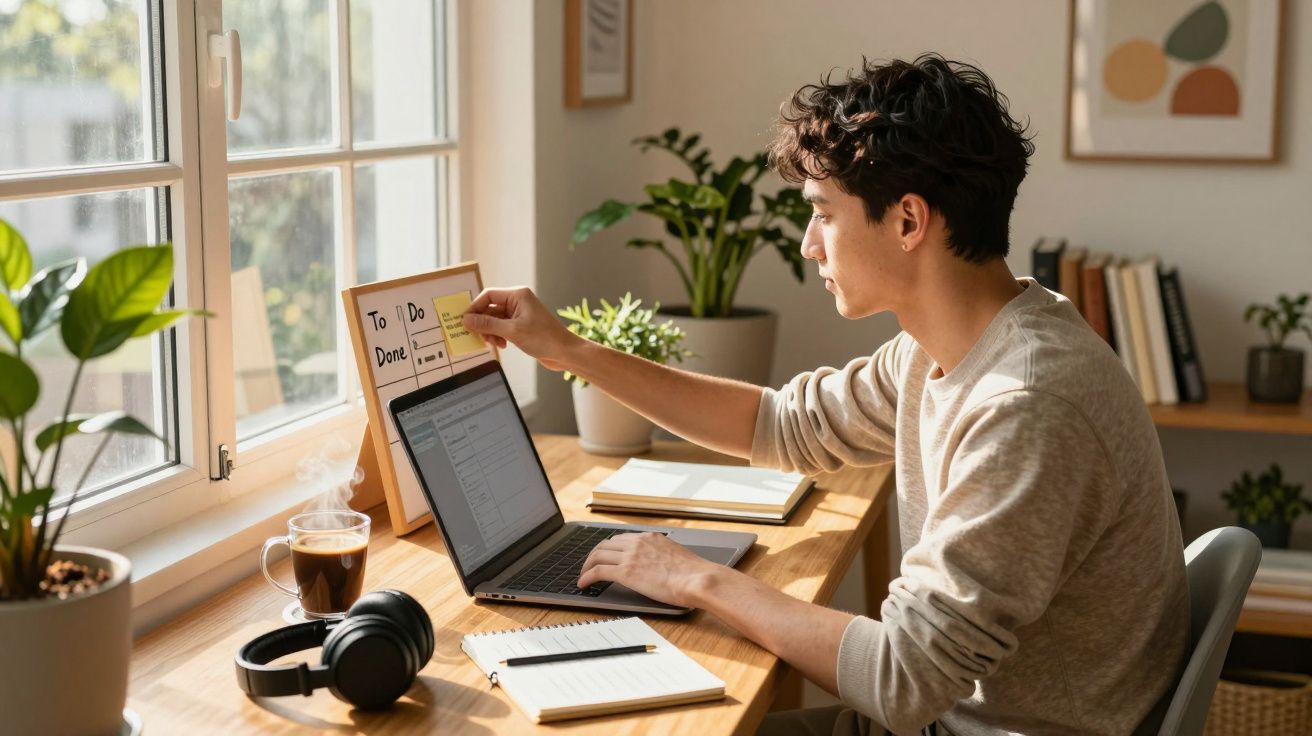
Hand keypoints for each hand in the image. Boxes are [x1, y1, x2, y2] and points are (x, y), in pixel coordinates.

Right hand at [462, 287, 579, 371]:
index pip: (488, 295)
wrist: (565, 353)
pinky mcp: (521, 326)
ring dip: (491, 332)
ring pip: (495, 320)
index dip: (475, 307)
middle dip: (483, 323)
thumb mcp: (512, 331)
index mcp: (518, 295)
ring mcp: (520, 314)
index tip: (465, 321)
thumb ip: (487, 325)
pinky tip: (502, 345)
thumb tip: (467, 320)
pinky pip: (502, 328)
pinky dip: (498, 336)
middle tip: (479, 336)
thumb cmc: (545, 338)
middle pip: (490, 308)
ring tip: (494, 343)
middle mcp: (518, 302)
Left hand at [578, 532, 718, 607]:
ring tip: (583, 575)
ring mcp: (630, 556)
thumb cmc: (693, 573)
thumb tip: (660, 565)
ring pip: (597, 555)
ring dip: (587, 565)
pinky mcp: (625, 572)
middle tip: (589, 565)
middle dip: (594, 555)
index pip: (621, 538)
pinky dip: (586, 577)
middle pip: (605, 544)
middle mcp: (637, 542)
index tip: (604, 555)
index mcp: (650, 537)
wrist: (696, 579)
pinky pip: (598, 571)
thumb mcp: (676, 556)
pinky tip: (583, 584)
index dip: (608, 547)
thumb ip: (662, 555)